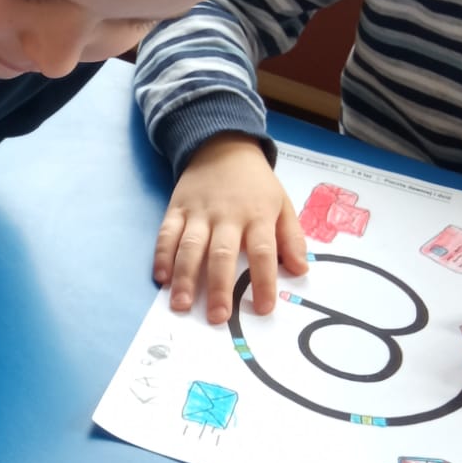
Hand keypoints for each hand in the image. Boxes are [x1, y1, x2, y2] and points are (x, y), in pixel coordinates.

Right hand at [154, 133, 306, 325]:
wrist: (222, 146)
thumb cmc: (255, 183)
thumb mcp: (282, 204)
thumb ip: (292, 238)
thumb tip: (300, 270)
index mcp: (257, 216)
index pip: (264, 252)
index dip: (264, 281)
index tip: (264, 308)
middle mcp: (227, 216)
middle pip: (223, 255)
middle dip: (219, 288)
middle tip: (217, 317)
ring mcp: (199, 212)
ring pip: (190, 247)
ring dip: (185, 277)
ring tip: (181, 304)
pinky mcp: (176, 209)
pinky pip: (167, 234)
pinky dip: (162, 255)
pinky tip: (161, 278)